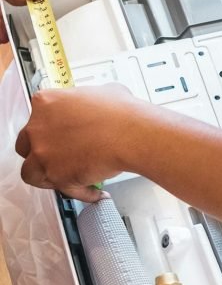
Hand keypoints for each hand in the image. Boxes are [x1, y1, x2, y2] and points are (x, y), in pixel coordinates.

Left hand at [15, 83, 145, 201]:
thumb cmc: (122, 114)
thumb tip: (102, 104)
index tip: (62, 136)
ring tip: (67, 178)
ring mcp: (44, 153)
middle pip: (27, 145)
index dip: (51, 129)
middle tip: (61, 156)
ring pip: (31, 172)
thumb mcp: (105, 92)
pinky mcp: (57, 175)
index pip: (37, 119)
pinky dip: (81, 192)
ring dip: (49, 176)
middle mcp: (38, 128)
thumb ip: (92, 100)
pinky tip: (94, 191)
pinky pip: (64, 190)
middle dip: (43, 152)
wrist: (131, 134)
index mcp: (46, 103)